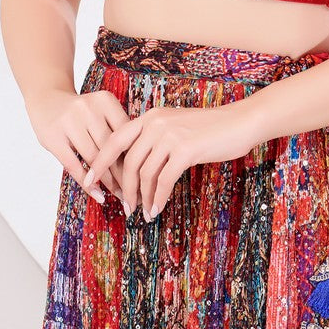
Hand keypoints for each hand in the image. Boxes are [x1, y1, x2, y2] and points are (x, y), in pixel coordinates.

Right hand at [26, 88, 130, 203]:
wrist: (47, 99)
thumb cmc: (82, 111)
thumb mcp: (101, 109)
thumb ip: (116, 127)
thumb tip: (139, 158)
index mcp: (105, 100)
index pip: (125, 132)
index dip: (135, 154)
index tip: (144, 173)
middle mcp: (88, 108)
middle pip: (111, 146)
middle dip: (124, 172)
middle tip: (136, 190)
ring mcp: (70, 122)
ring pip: (94, 158)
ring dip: (108, 181)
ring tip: (119, 195)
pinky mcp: (53, 138)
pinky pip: (73, 166)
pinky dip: (87, 183)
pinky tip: (97, 194)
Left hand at [81, 101, 260, 220]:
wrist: (239, 122)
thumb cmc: (209, 128)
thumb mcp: (176, 126)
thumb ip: (154, 139)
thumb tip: (136, 167)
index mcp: (150, 116)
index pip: (115, 139)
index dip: (100, 162)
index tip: (89, 180)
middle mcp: (156, 122)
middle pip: (127, 162)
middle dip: (123, 188)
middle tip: (124, 206)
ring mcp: (170, 135)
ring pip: (144, 173)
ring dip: (142, 197)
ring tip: (143, 212)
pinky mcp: (185, 149)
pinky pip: (163, 180)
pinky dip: (158, 198)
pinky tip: (157, 208)